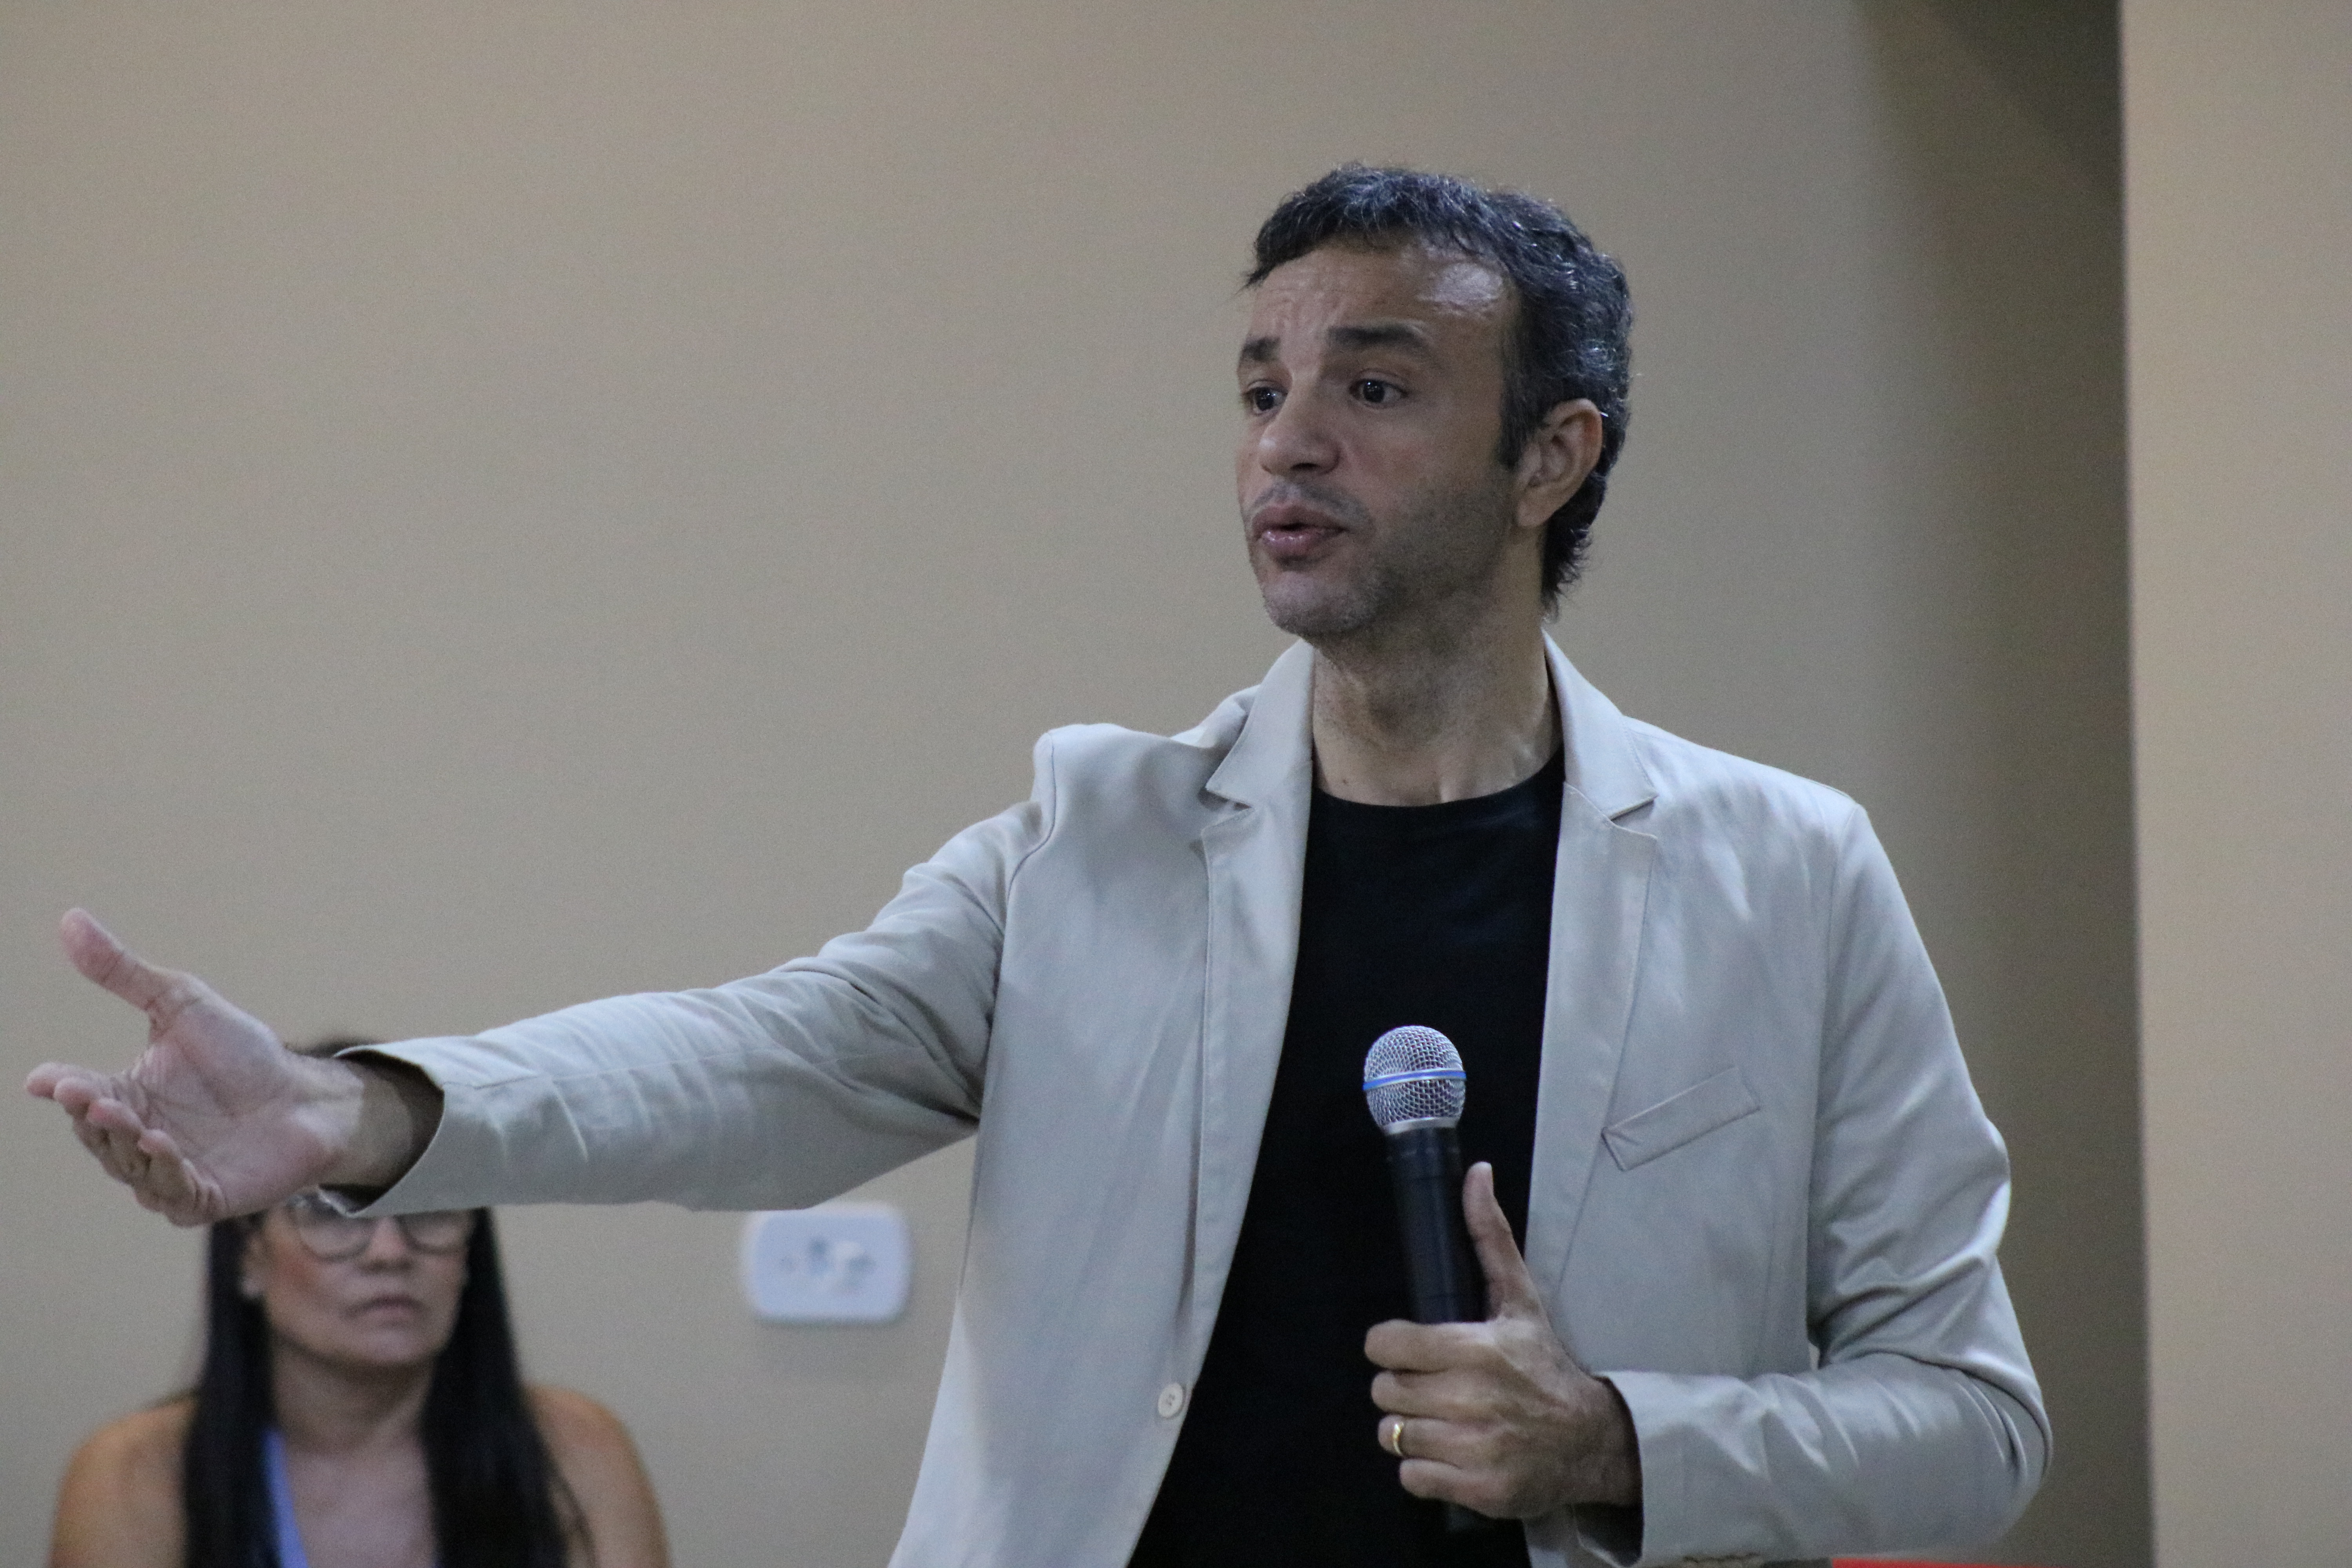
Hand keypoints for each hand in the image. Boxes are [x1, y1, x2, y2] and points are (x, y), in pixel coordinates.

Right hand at [25, 910, 419, 1224]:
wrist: (305, 1094)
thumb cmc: (243, 1053)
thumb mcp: (181, 1003)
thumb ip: (123, 972)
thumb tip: (69, 918)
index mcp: (126, 1095)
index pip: (79, 1095)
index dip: (63, 1089)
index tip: (48, 1080)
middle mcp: (139, 1137)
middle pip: (99, 1136)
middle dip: (94, 1118)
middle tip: (92, 1097)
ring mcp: (169, 1172)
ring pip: (130, 1168)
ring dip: (126, 1145)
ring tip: (131, 1119)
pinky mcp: (204, 1197)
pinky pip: (173, 1194)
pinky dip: (166, 1173)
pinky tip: (165, 1147)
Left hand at [1364, 1161, 1640, 1518]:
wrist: (1592, 1440)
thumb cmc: (1544, 1366)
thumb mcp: (1519, 1300)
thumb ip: (1489, 1237)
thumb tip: (1477, 1173)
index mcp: (1475, 1349)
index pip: (1385, 1344)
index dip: (1390, 1346)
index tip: (1410, 1349)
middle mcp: (1471, 1400)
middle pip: (1385, 1391)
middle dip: (1403, 1387)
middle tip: (1434, 1385)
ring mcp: (1473, 1448)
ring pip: (1393, 1435)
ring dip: (1412, 1428)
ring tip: (1444, 1418)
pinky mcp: (1477, 1490)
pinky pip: (1411, 1477)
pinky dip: (1424, 1468)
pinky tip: (1451, 1451)